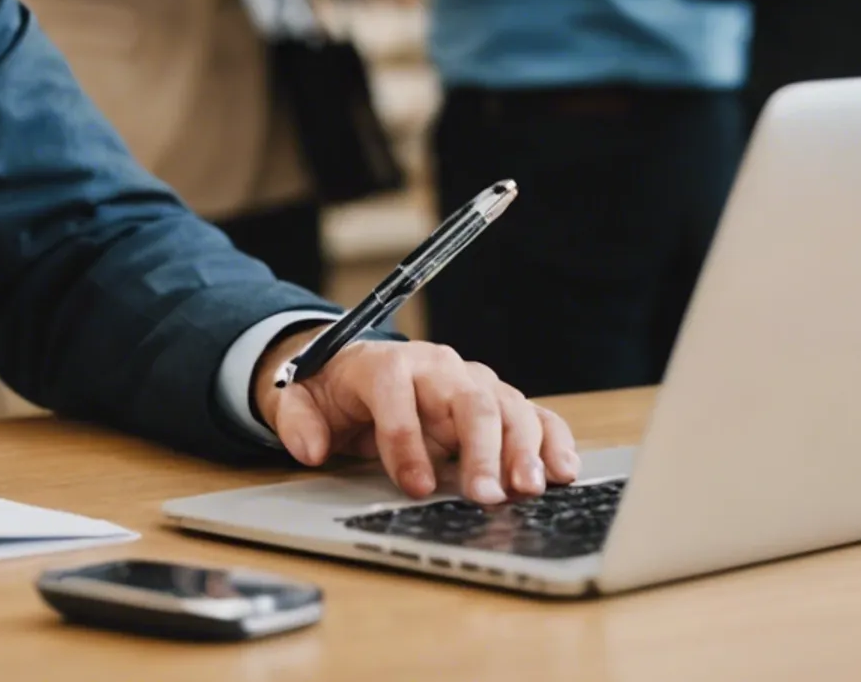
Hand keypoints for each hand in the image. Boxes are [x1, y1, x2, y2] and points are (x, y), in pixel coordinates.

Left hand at [253, 334, 580, 505]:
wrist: (357, 372)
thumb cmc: (336, 391)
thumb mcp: (302, 400)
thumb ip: (298, 421)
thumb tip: (311, 447)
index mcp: (387, 364)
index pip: (398, 396)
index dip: (406, 441)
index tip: (415, 486)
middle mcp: (437, 368)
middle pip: (468, 400)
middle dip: (481, 449)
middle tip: (486, 495)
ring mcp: (472, 383)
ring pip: (508, 407)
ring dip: (524, 449)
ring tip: (531, 489)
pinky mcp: (497, 403)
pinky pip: (534, 416)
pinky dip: (552, 441)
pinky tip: (563, 471)